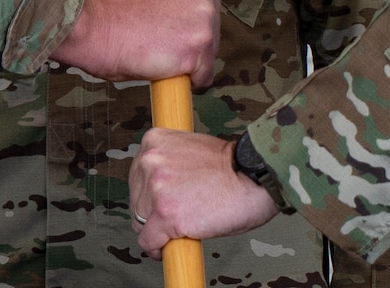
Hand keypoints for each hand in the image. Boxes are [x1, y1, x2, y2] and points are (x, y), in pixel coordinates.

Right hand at [51, 0, 217, 86]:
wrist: (91, 24)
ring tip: (157, 53)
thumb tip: (176, 10)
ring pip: (209, 47)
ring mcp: (204, 15)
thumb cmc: (108, 6)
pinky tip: (165, 71)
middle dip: (189, 33)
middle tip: (158, 40)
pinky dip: (188, 79)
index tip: (167, 21)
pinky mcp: (200, 45)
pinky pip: (204, 74)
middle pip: (210, 19)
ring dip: (188, 55)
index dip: (183, 11)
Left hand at [130, 129, 278, 254]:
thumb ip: (169, 163)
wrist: (253, 177)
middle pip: (136, 201)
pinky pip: (149, 242)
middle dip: (153, 214)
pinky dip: (158, 249)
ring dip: (159, 230)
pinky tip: (174, 245)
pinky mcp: (166, 215)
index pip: (136, 177)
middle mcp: (151, 162)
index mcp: (154, 141)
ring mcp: (157, 189)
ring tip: (184, 226)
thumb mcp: (190, 151)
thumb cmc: (231, 167)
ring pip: (141, 223)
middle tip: (177, 217)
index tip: (158, 204)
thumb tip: (157, 188)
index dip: (148, 196)